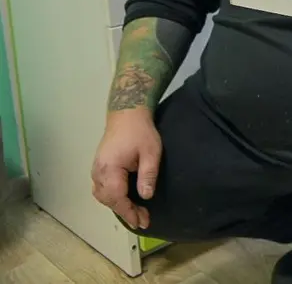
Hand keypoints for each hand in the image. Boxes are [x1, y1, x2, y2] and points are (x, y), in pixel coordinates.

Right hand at [90, 109, 161, 229]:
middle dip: (125, 211)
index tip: (141, 223)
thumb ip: (148, 175)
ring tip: (135, 212)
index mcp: (109, 169)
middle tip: (143, 219)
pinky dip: (112, 197)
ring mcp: (96, 168)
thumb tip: (146, 197)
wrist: (127, 112)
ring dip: (118, 205)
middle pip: (108, 199)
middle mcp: (98, 171)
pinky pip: (102, 188)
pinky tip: (125, 199)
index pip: (117, 198)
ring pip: (103, 195)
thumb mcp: (151, 152)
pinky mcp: (98, 166)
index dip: (129, 212)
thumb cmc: (141, 131)